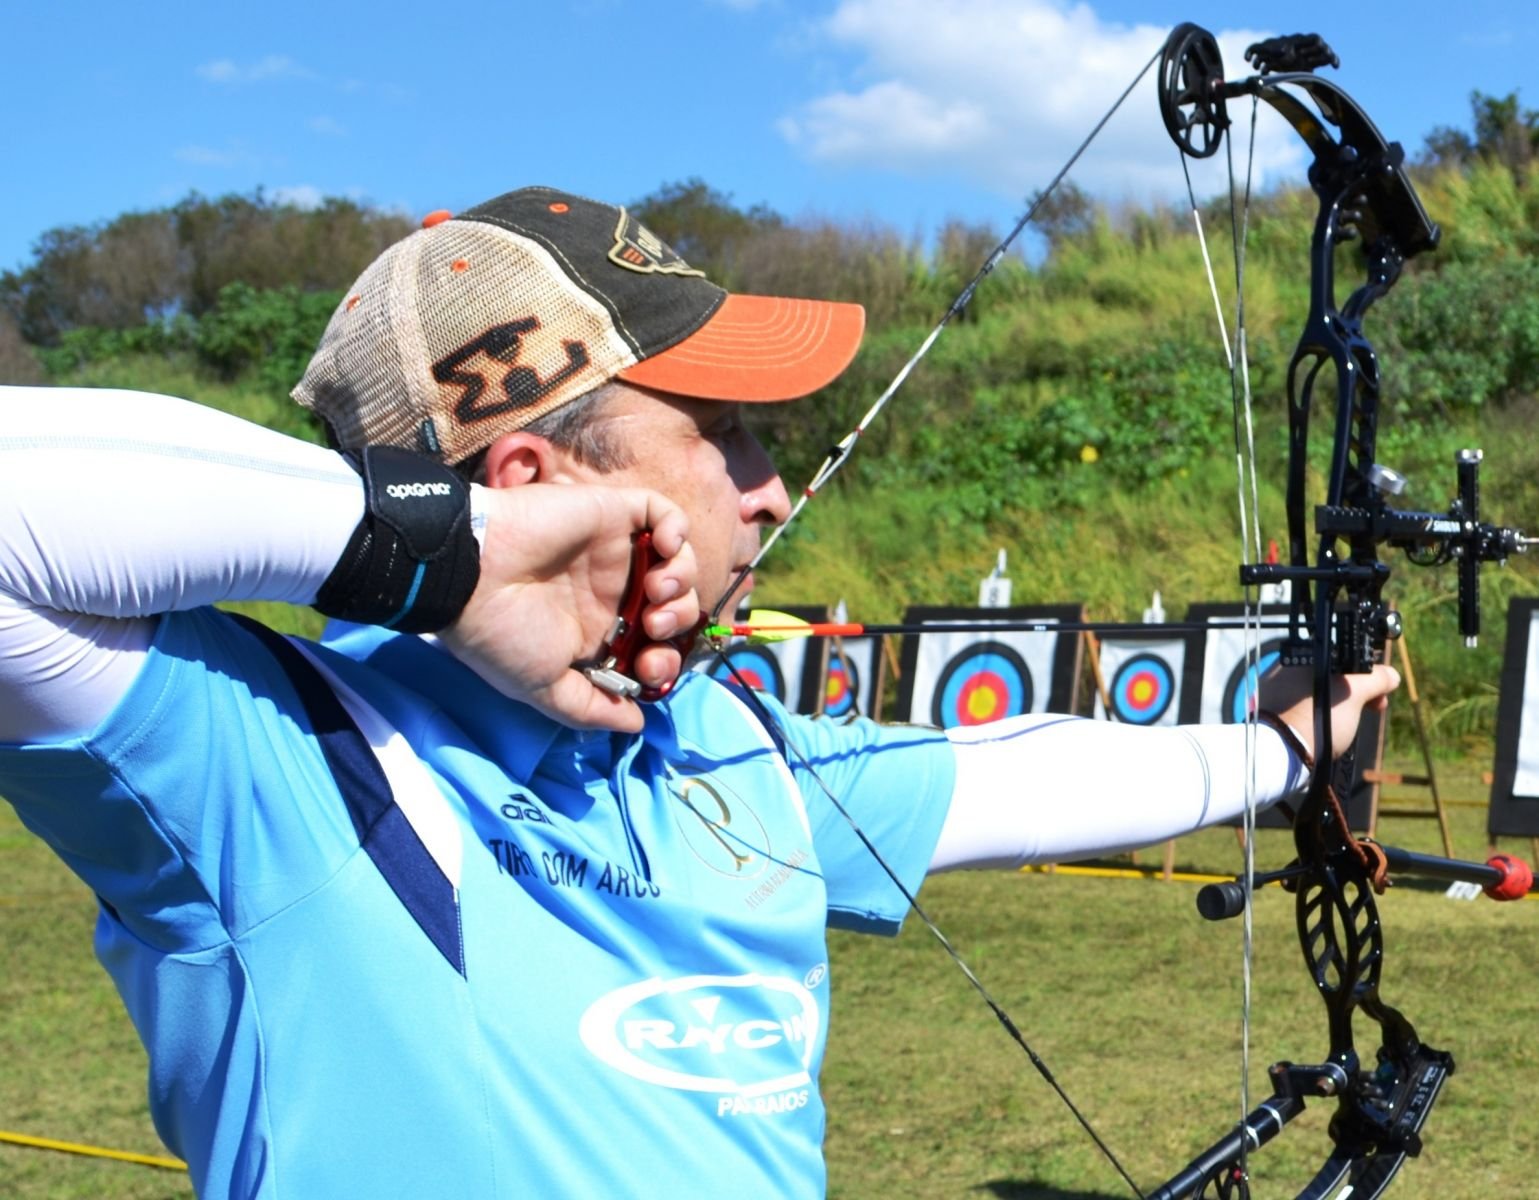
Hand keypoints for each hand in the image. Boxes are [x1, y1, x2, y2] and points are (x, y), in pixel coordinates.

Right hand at [438, 484, 697, 731]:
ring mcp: (614, 552)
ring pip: (677, 562)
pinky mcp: (611, 514)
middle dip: (679, 622)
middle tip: (656, 627)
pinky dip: (676, 530)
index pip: (655, 646)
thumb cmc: (502, 635)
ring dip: (682, 581)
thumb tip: (636, 725)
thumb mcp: (544, 688)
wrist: (471, 578)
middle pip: (675, 606)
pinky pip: (662, 513)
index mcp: (598, 632)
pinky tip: (663, 549)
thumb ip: (591, 708)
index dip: (665, 660)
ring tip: (655, 592)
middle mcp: (612, 592)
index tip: (649, 668)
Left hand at [1258, 662, 1400, 762]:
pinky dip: (1321, 717)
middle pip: (1332, 676)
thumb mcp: (1355, 693)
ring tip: (1352, 724)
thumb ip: (1375, 678)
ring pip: (1320, 694)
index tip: (1380, 692)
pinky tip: (1330, 731)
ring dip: (1342, 706)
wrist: (1281, 753)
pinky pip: (1304, 709)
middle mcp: (1282, 670)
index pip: (1342, 657)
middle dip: (1358, 692)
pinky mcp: (1274, 715)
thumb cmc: (1318, 716)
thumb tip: (1391, 675)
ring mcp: (1275, 692)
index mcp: (1299, 656)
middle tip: (1376, 707)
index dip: (1367, 673)